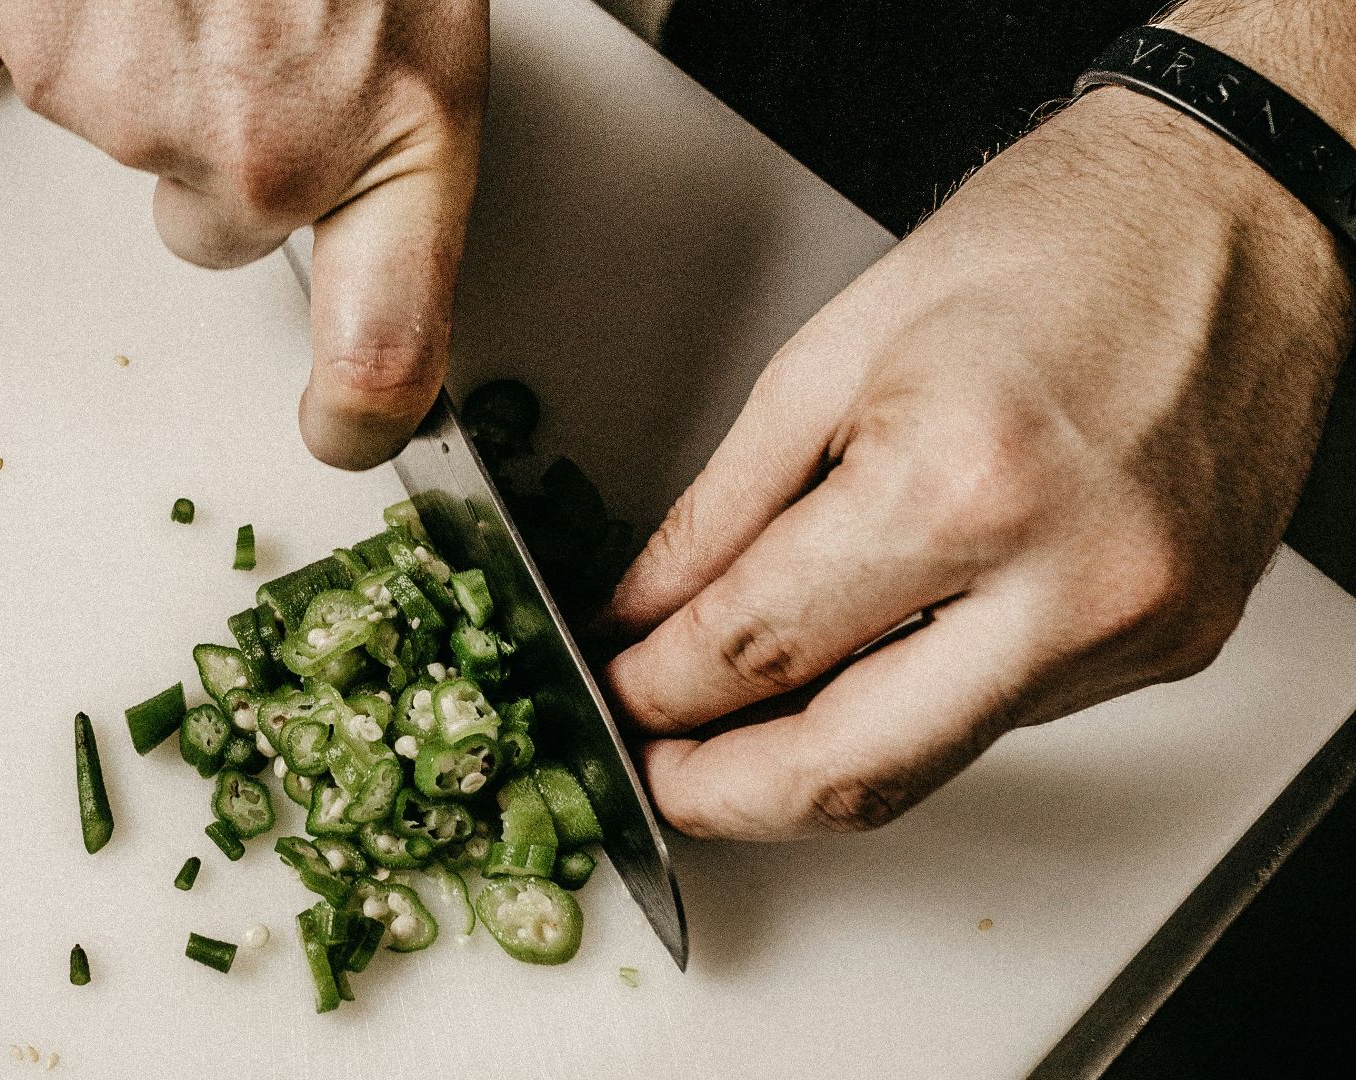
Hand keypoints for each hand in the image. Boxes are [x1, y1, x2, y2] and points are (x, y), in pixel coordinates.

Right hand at [0, 0, 487, 468]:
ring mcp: (155, 120)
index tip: (345, 429)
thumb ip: (381, 129)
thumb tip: (351, 210)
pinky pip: (71, 83)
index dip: (362, 415)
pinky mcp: (58, 72)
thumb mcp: (413, 15)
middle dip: (225, 153)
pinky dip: (97, 29)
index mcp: (402, 134)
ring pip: (141, 147)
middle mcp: (274, 156)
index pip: (390, 350)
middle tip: (254, 39)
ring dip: (164, 72)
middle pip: (219, 233)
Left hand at [600, 85, 1353, 840]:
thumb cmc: (1050, 240)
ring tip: (733, 729)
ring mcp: (1134, 626)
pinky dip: (912, 709)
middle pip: (851, 771)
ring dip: (813, 764)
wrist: (1232, 210)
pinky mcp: (1175, 644)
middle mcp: (1066, 579)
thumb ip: (721, 508)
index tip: (617, 691)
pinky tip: (862, 669)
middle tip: (656, 772)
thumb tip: (646, 611)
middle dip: (724, 794)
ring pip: (930, 765)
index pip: (759, 648)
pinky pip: (1005, 717)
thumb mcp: (832, 352)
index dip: (658, 690)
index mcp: (961, 482)